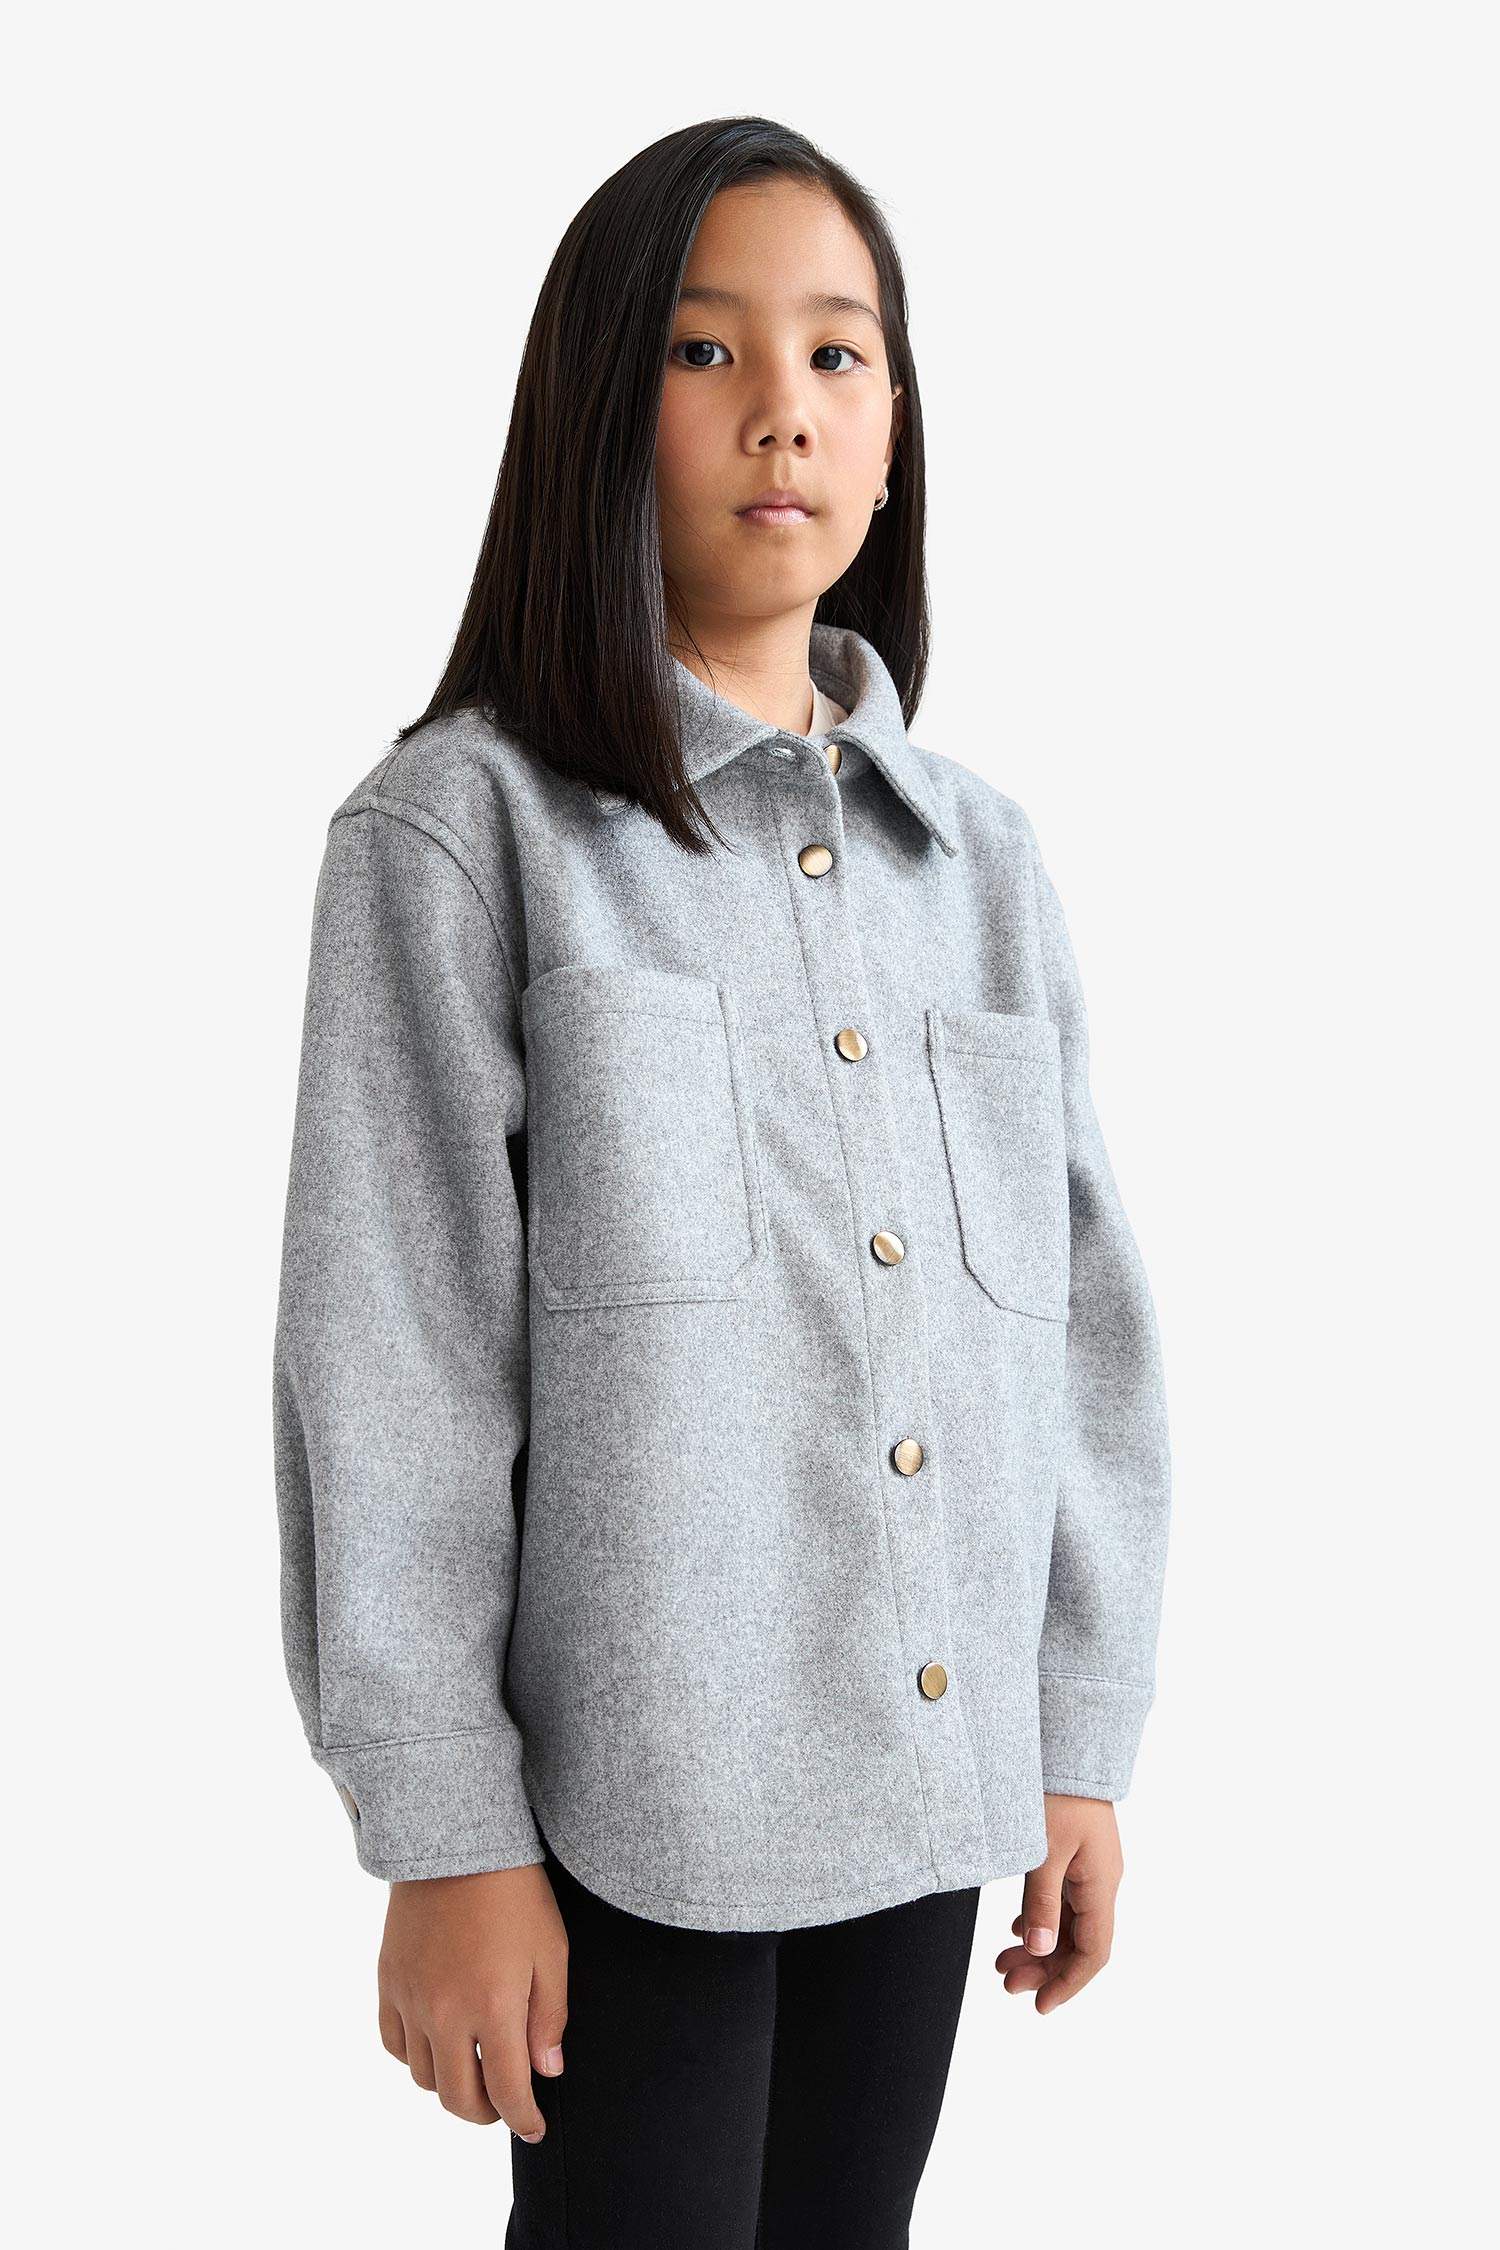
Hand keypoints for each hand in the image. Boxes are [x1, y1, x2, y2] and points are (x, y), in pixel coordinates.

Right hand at [378, 1864, 567, 2135]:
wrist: (458, 1843)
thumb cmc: (515, 1893)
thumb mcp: (552, 1951)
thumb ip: (550, 2018)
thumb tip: (548, 2072)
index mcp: (494, 2006)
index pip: (507, 2092)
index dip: (524, 2120)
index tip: (534, 2128)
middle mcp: (446, 2012)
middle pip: (458, 2099)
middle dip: (487, 2113)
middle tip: (505, 2104)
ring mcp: (411, 1999)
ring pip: (424, 2078)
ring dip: (452, 2086)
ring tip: (475, 2070)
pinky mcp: (389, 1982)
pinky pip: (395, 2045)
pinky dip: (417, 2057)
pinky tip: (440, 2044)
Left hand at [994, 1794, 1122, 2014]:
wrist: (1068, 1747)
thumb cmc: (1058, 1793)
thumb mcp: (1044, 1850)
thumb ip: (1042, 1902)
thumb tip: (1041, 1950)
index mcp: (1101, 1884)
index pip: (1094, 1952)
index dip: (1069, 1983)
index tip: (1041, 2006)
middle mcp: (1100, 1881)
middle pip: (1078, 1942)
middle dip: (1045, 1968)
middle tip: (1006, 1982)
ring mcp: (1089, 1869)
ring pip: (1068, 1923)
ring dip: (1039, 1946)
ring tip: (1002, 1961)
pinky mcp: (1075, 1856)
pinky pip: (1062, 1901)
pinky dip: (1040, 1919)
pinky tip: (1018, 1929)